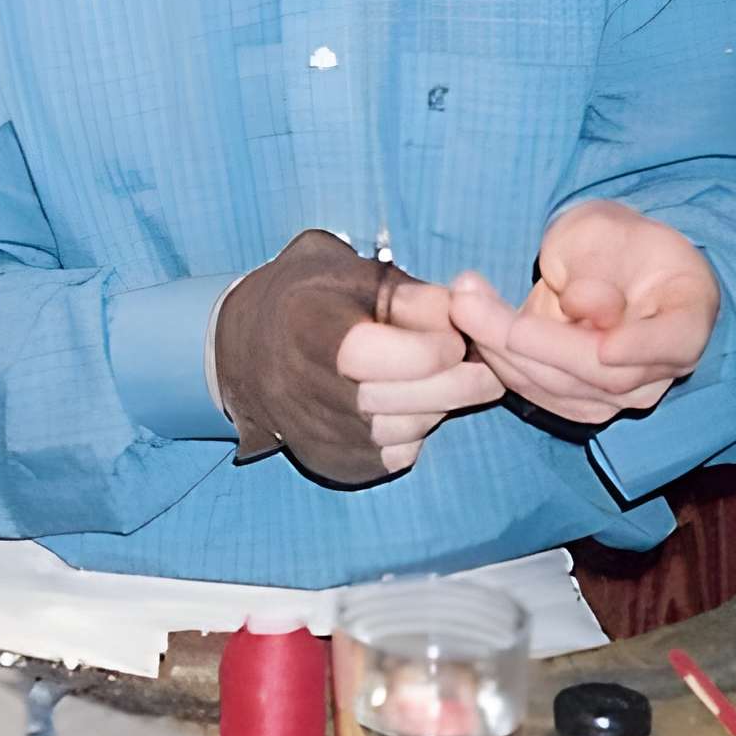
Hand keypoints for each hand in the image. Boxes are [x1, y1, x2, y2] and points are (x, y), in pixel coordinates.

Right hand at [213, 233, 494, 487]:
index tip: (458, 332)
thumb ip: (405, 294)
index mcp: (305, 329)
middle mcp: (304, 389)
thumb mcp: (349, 272)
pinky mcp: (333, 463)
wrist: (246, 349)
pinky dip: (419, 430)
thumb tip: (462, 311)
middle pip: (397, 400)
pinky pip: (396, 454)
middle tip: (489, 368)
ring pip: (403, 430)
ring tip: (453, 380)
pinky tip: (419, 403)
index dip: (429, 346)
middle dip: (456, 383)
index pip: (375, 355)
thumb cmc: (308, 298)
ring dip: (439, 407)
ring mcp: (317, 434)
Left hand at [448, 202, 720, 428]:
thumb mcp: (607, 230)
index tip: (606, 345)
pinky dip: (500, 362)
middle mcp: (661, 368)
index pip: (673, 342)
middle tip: (470, 301)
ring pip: (564, 390)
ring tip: (462, 301)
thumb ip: (599, 265)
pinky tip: (472, 324)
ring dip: (502, 350)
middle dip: (533, 341)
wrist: (607, 263)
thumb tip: (585, 306)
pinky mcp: (580, 401)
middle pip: (603, 373)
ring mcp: (623, 393)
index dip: (641, 347)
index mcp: (686, 316)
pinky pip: (539, 392)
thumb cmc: (614, 240)